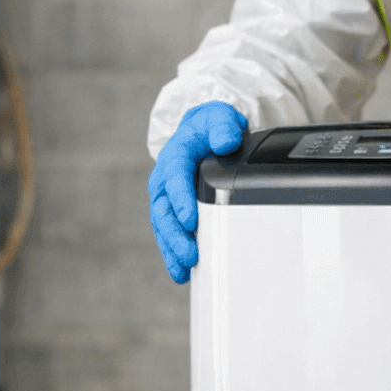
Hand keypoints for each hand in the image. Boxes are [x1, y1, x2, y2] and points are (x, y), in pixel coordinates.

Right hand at [148, 101, 247, 283]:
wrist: (203, 134)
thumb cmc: (212, 128)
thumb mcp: (219, 117)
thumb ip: (222, 125)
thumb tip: (226, 141)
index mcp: (175, 156)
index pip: (175, 178)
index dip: (181, 200)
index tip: (191, 220)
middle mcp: (166, 180)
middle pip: (165, 210)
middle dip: (176, 234)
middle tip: (190, 254)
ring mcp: (168, 199)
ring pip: (164, 227)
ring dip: (173, 249)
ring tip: (185, 268)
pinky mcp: (174, 213)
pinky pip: (170, 235)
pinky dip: (173, 254)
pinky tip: (182, 274)